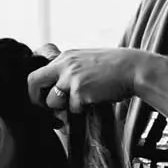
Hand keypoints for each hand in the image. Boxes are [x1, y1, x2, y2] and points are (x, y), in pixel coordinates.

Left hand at [27, 45, 165, 113]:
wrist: (134, 69)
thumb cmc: (114, 68)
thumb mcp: (87, 61)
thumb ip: (70, 72)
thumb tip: (56, 92)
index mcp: (65, 57)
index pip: (36, 71)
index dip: (35, 88)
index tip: (42, 98)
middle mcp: (64, 65)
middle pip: (33, 82)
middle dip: (37, 100)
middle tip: (47, 110)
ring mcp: (71, 78)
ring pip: (53, 101)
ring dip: (64, 107)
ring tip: (82, 101)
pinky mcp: (80, 91)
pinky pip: (73, 108)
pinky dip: (82, 109)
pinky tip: (95, 100)